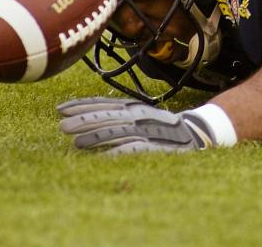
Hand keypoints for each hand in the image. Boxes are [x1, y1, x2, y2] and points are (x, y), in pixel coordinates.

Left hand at [58, 97, 219, 154]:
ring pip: (119, 131)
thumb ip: (119, 116)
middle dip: (85, 120)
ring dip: (97, 136)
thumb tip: (88, 118)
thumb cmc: (163, 127)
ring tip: (76, 143)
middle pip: (108, 116)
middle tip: (62, 125)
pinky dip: (122, 151)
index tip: (61, 108)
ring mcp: (150, 131)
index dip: (83, 105)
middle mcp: (141, 117)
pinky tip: (106, 156)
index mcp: (135, 108)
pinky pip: (138, 148)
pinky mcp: (159, 147)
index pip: (105, 104)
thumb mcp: (141, 116)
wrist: (200, 132)